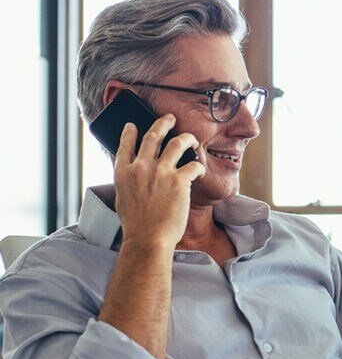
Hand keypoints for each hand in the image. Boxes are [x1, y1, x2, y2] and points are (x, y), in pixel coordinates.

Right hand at [113, 114, 205, 250]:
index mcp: (123, 172)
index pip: (125, 144)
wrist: (148, 240)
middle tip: (170, 118)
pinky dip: (199, 167)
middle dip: (163, 123)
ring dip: (186, 138)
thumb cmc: (136, 226)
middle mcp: (141, 167)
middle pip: (153, 135)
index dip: (130, 132)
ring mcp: (161, 172)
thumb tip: (134, 174)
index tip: (133, 125)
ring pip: (177, 142)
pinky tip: (201, 171)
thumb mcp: (123, 199)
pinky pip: (193, 165)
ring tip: (191, 139)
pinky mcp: (179, 180)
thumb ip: (128, 182)